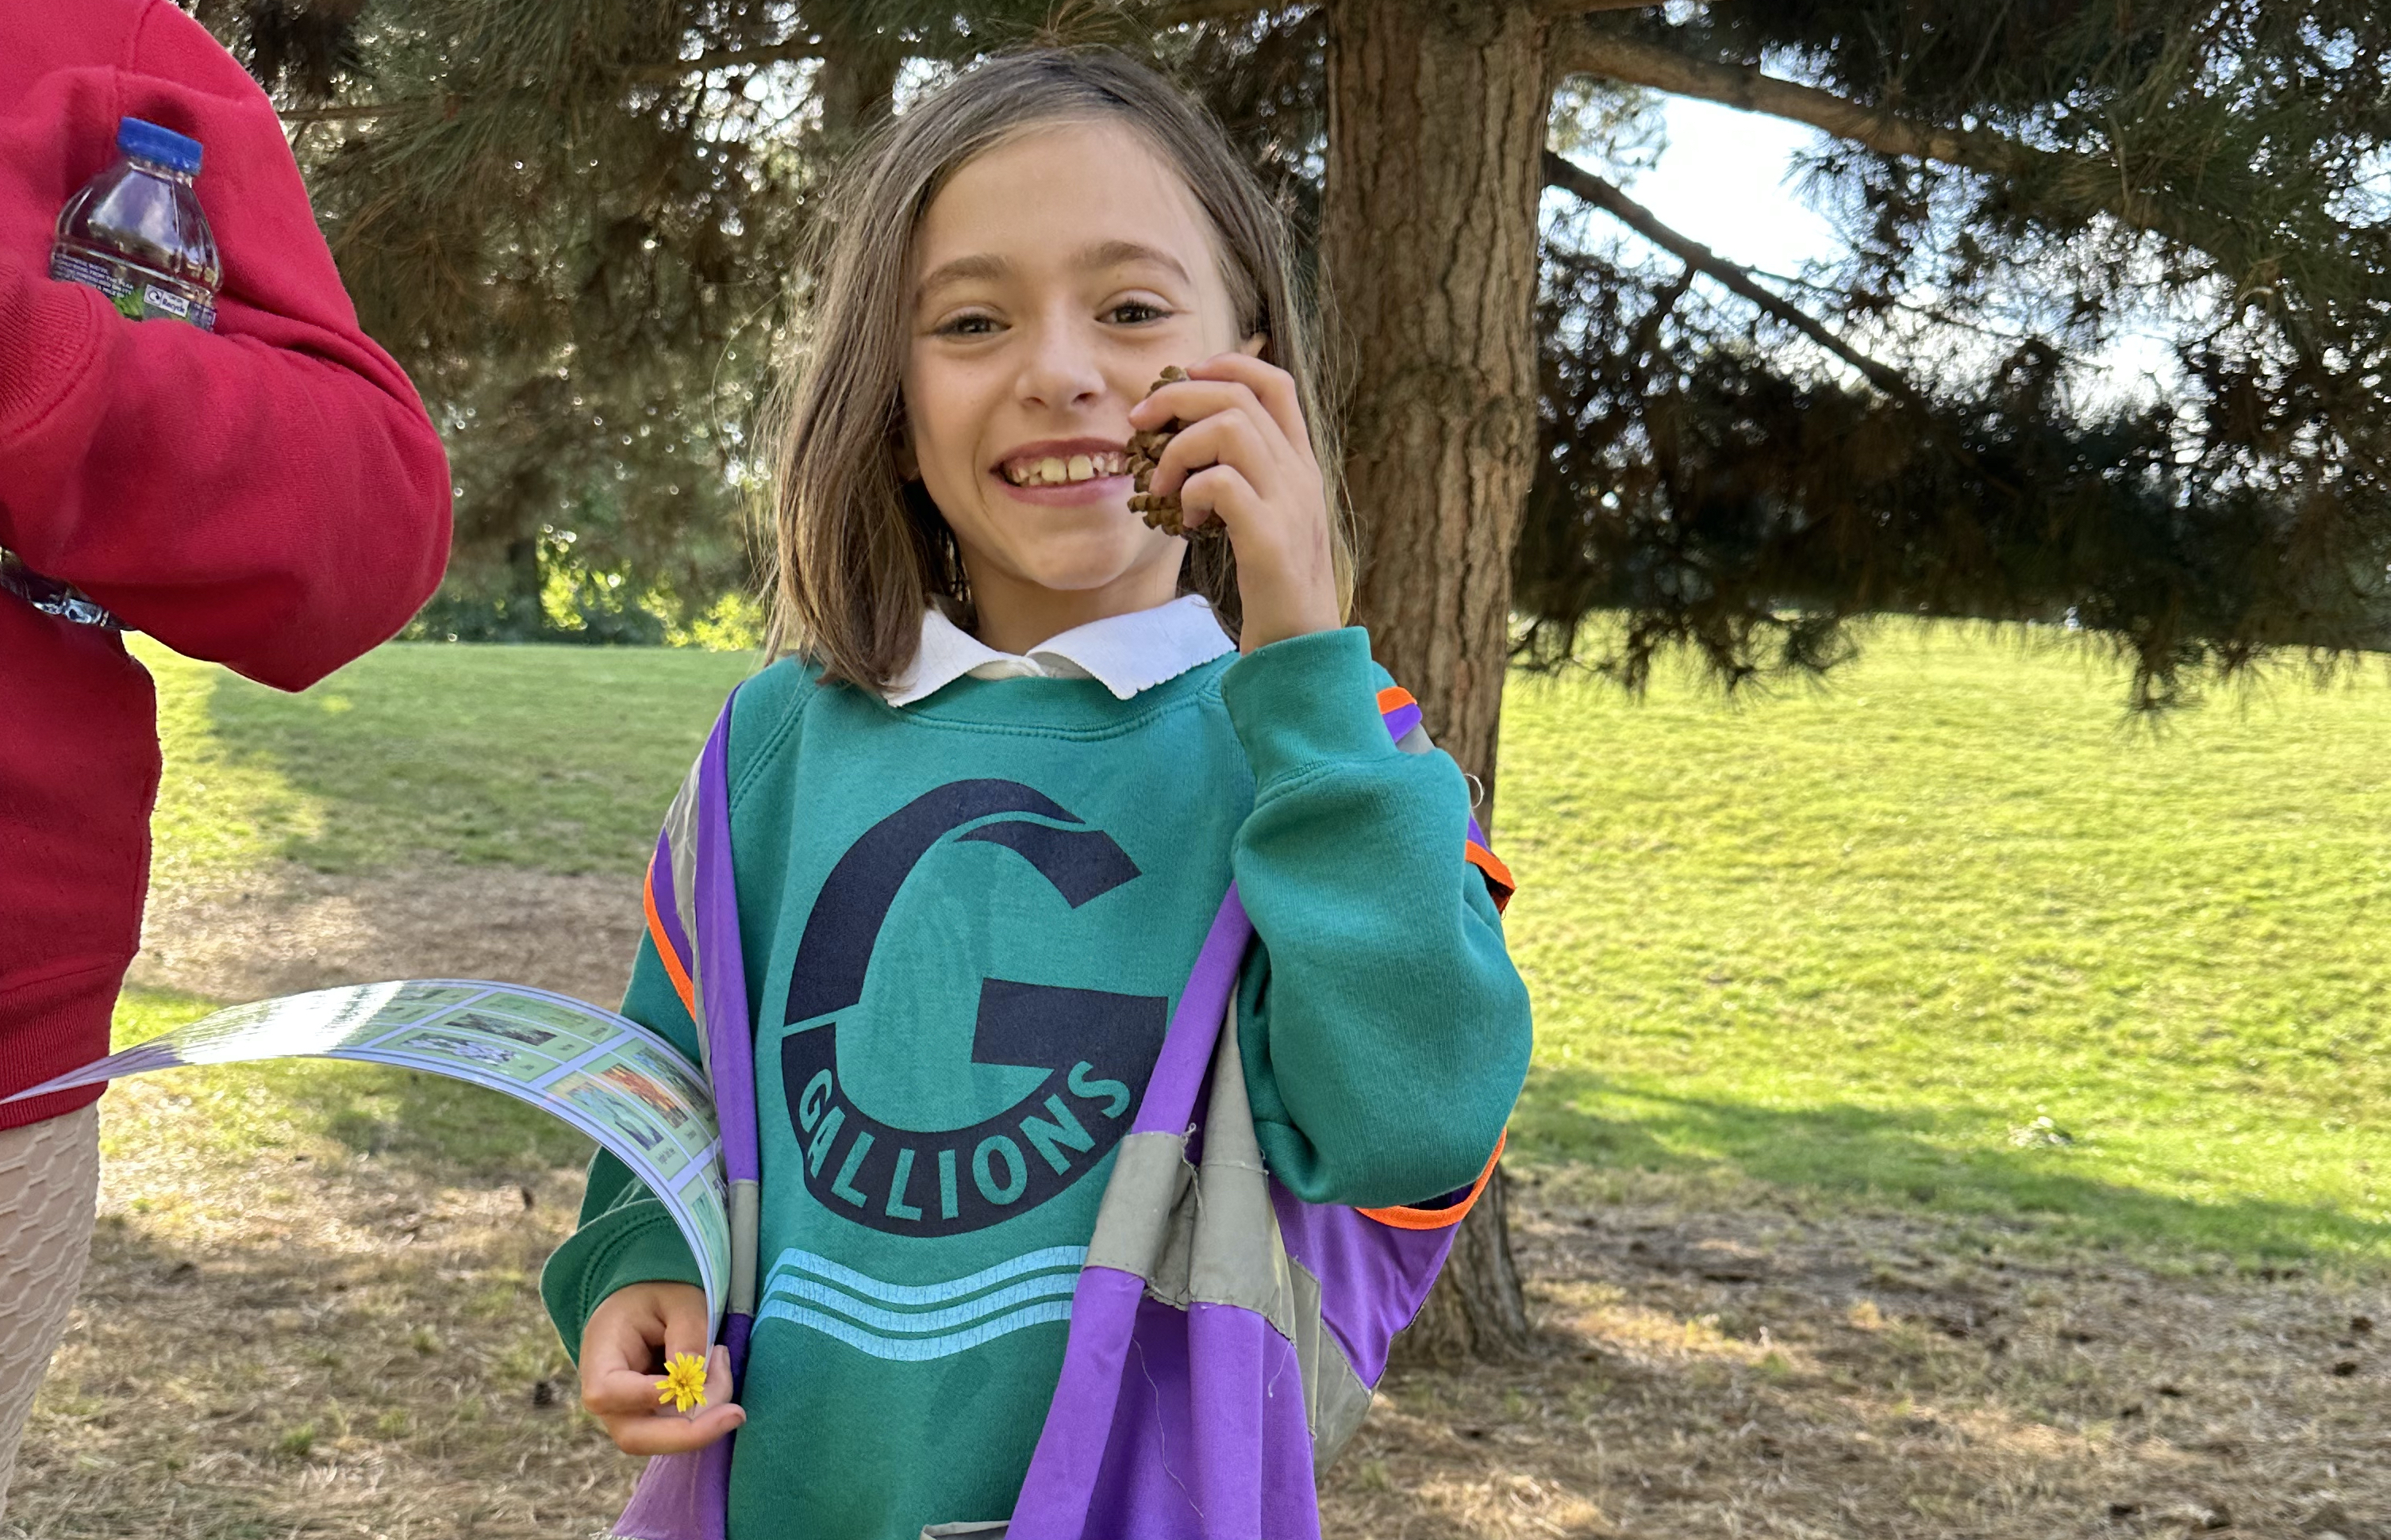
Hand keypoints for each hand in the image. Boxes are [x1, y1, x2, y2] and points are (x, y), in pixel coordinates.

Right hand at [579, 1282, 745, 1453]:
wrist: (647, 1304)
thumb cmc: (658, 1297)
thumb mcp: (679, 1301)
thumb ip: (688, 1334)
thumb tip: (696, 1379)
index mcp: (600, 1356)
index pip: (607, 1393)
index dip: (645, 1396)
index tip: (688, 1382)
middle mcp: (606, 1397)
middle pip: (634, 1437)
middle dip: (690, 1432)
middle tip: (736, 1413)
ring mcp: (626, 1414)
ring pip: (662, 1439)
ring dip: (705, 1415)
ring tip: (721, 1362)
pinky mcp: (650, 1421)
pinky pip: (677, 1431)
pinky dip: (706, 1412)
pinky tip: (718, 1375)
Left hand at [1130, 350, 1342, 652]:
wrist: (1302, 645)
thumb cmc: (1272, 583)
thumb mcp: (1264, 514)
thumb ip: (1242, 474)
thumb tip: (1188, 441)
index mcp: (1301, 463)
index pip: (1274, 381)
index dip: (1226, 363)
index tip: (1182, 377)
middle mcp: (1301, 474)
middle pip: (1239, 395)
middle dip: (1177, 397)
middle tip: (1139, 423)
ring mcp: (1291, 503)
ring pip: (1230, 427)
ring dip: (1180, 447)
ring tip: (1164, 483)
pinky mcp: (1271, 538)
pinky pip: (1222, 483)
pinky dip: (1191, 493)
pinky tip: (1187, 521)